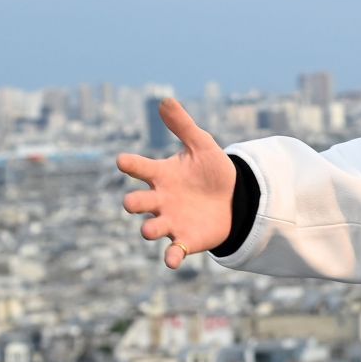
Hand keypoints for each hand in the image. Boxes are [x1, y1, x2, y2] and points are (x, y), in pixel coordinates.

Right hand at [115, 97, 236, 268]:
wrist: (236, 198)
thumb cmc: (212, 171)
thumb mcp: (202, 145)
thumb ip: (183, 125)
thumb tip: (165, 100)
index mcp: (160, 175)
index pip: (139, 167)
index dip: (130, 164)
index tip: (124, 161)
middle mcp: (160, 200)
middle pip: (137, 202)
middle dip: (133, 203)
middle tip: (133, 202)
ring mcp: (171, 221)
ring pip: (151, 229)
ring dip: (149, 230)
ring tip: (151, 230)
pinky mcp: (186, 240)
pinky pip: (174, 252)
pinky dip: (171, 257)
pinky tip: (172, 261)